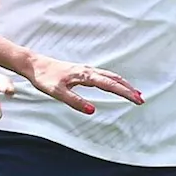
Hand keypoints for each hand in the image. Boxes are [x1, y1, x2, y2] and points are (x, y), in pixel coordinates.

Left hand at [23, 55, 142, 114]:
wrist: (34, 65)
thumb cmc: (44, 78)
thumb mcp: (57, 93)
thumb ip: (75, 101)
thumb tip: (92, 111)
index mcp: (84, 75)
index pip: (110, 85)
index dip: (125, 93)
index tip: (137, 100)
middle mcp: (88, 70)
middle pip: (114, 78)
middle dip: (128, 89)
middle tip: (141, 99)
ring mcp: (85, 69)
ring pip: (110, 75)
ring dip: (123, 84)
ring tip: (134, 93)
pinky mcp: (81, 71)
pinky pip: (103, 74)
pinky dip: (114, 80)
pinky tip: (114, 84)